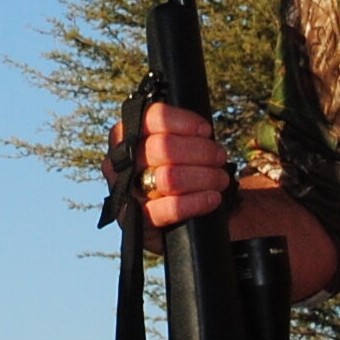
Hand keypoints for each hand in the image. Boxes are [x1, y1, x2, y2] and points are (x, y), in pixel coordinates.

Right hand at [107, 102, 233, 228]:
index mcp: (125, 136)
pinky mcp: (138, 221)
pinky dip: (196, 202)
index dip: (184, 122)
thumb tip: (202, 131)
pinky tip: (213, 199)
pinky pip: (170, 208)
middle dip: (201, 152)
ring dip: (204, 177)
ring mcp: (125, 193)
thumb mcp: (176, 147)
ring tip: (220, 179)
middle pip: (162, 147)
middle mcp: (119, 162)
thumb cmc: (178, 173)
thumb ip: (182, 134)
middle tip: (220, 158)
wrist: (176, 220)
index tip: (206, 131)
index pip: (152, 118)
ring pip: (169, 177)